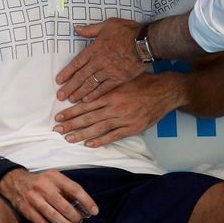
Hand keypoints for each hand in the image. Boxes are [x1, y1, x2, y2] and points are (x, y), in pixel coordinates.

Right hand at [0, 168, 98, 222]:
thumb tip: (84, 207)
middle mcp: (43, 186)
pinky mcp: (26, 209)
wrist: (14, 181)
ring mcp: (33, 198)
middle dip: (75, 217)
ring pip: (53, 216)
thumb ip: (67, 189)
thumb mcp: (54, 178)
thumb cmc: (40, 182)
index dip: (86, 201)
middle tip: (80, 222)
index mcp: (54, 177)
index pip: (75, 189)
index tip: (94, 212)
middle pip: (64, 205)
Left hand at [54, 73, 180, 147]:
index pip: (86, 105)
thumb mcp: (124, 78)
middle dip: (71, 125)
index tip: (59, 116)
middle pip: (88, 118)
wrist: (166, 91)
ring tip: (69, 139)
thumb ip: (108, 85)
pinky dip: (101, 140)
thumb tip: (89, 89)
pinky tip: (89, 144)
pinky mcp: (133, 128)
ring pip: (98, 129)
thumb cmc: (145, 82)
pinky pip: (114, 136)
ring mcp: (124, 119)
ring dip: (82, 135)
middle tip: (57, 130)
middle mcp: (115, 107)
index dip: (71, 112)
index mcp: (111, 94)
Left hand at [56, 18, 142, 101]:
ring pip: (90, 84)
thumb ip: (91, 29)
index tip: (59, 80)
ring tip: (71, 100)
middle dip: (70, 87)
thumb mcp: (108, 24)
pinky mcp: (118, 78)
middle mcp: (99, 62)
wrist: (144, 42)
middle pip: (81, 76)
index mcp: (95, 49)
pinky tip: (87, 100)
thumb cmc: (128, 31)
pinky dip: (95, 95)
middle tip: (61, 96)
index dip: (67, 72)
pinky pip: (104, 88)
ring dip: (80, 93)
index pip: (77, 63)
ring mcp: (108, 71)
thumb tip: (77, 29)